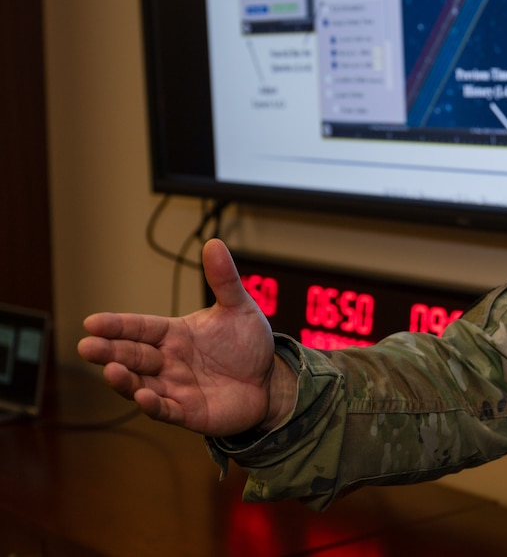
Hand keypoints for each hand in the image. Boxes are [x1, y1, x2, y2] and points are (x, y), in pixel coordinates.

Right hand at [77, 238, 293, 435]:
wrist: (271, 380)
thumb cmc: (248, 344)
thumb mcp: (239, 308)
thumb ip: (223, 280)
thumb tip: (214, 244)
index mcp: (174, 333)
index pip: (140, 327)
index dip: (117, 325)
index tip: (91, 322)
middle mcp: (168, 361)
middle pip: (132, 355)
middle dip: (109, 352)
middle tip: (86, 347)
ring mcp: (175, 387)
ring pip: (140, 384)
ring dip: (124, 380)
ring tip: (111, 371)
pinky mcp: (188, 412)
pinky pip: (166, 410)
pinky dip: (153, 405)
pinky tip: (143, 398)